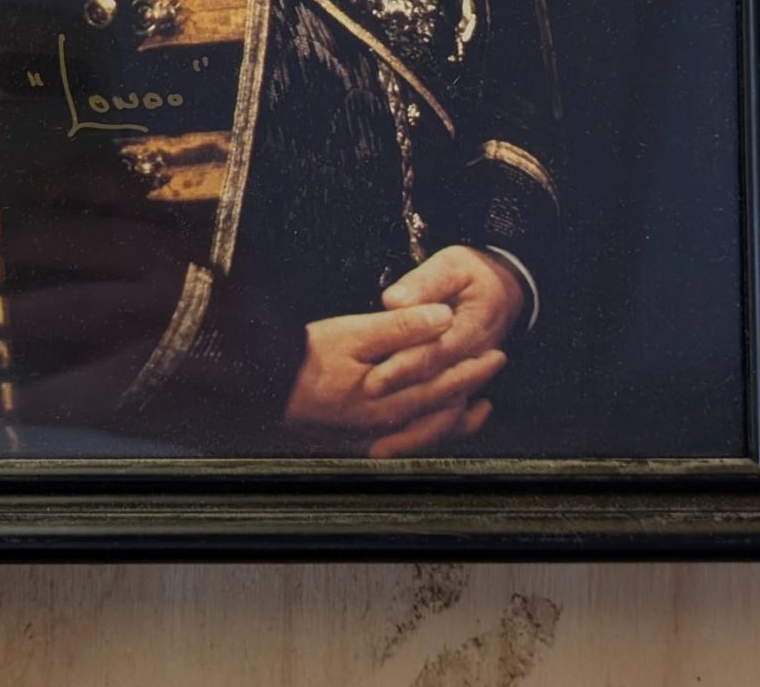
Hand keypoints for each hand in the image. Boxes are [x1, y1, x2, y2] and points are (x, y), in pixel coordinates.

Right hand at [282, 296, 506, 454]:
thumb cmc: (305, 360)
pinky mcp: (360, 438)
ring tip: (477, 404)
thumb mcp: (353, 333)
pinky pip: (407, 440)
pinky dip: (429, 430)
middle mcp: (387, 425)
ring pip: (428, 431)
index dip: (471, 369)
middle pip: (441, 409)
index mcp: (389, 400)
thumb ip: (401, 328)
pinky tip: (431, 421)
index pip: (443, 384)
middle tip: (495, 367)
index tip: (494, 353)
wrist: (263, 388)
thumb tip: (443, 318)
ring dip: (456, 416)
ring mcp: (373, 436)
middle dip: (471, 387)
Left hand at [359, 246, 524, 457]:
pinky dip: (426, 434)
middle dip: (400, 406)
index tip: (375, 381)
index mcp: (470, 330)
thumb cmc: (475, 274)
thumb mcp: (454, 265)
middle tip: (367, 423)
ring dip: (413, 432)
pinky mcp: (464, 385)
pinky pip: (449, 417)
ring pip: (444, 413)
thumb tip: (394, 300)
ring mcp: (471, 377)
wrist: (507, 288)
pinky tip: (399, 448)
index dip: (402, 369)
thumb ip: (424, 282)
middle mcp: (472, 361)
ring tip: (379, 450)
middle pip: (435, 390)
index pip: (432, 354)